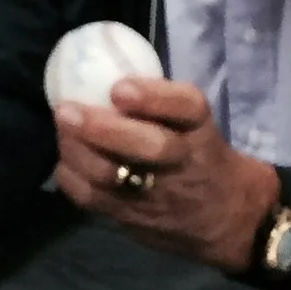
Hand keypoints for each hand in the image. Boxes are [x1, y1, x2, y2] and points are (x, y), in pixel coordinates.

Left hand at [53, 77, 279, 272]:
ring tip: (62, 130)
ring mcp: (160, 196)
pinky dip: (72, 178)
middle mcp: (184, 162)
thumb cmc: (200, 156)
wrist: (228, 218)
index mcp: (201, 130)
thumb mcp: (195, 125)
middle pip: (151, 147)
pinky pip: (97, 201)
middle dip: (103, 129)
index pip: (187, 107)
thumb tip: (101, 70)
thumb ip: (160, 104)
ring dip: (78, 152)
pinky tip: (65, 162)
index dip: (153, 97)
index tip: (119, 88)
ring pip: (115, 177)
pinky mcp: (137, 219)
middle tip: (67, 111)